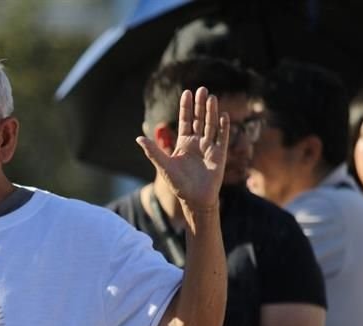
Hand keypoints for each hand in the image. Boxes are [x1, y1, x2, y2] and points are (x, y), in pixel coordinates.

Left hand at [136, 86, 228, 216]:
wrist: (195, 199)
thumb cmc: (179, 184)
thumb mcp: (164, 166)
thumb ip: (153, 152)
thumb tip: (138, 139)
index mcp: (184, 144)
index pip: (186, 121)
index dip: (186, 107)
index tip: (187, 92)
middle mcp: (197, 143)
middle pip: (200, 119)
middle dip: (200, 105)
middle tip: (202, 88)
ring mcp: (209, 148)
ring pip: (211, 125)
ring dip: (212, 112)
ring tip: (212, 97)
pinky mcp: (220, 155)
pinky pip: (222, 138)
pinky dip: (223, 127)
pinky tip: (224, 116)